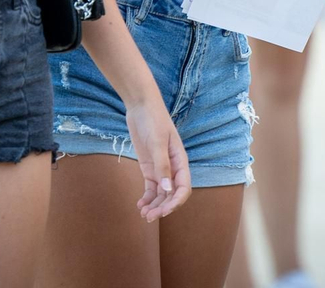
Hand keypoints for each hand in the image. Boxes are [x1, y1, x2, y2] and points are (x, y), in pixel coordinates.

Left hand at [125, 97, 190, 221]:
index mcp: (180, 162)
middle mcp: (172, 168)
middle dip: (162, 207)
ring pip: (161, 194)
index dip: (176, 202)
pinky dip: (147, 198)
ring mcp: (160, 168)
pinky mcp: (149, 167)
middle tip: (148, 217)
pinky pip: (150, 188)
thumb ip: (162, 165)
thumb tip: (168, 189)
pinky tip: (140, 205)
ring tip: (143, 215)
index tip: (164, 212)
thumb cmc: (153, 120)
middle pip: (171, 195)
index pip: (184, 188)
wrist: (141, 106)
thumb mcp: (157, 142)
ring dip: (154, 206)